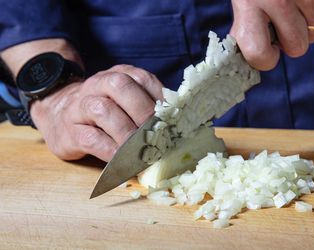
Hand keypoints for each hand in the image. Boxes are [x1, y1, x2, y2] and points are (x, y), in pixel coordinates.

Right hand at [30, 65, 163, 161]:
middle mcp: (98, 85)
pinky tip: (125, 162)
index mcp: (117, 75)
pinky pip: (92, 139)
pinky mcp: (70, 131)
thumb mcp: (124, 101)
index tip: (173, 119)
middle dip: (143, 111)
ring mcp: (80, 106)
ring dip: (128, 134)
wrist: (58, 113)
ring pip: (104, 111)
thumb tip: (177, 125)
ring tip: (143, 151)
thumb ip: (146, 106)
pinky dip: (112, 152)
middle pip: (121, 87)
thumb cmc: (103, 110)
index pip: (142, 78)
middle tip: (158, 135)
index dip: (159, 98)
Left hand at [230, 0, 313, 69]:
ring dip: (308, 23)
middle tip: (286, 26)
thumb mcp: (242, 0)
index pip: (259, 54)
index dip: (266, 58)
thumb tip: (254, 55)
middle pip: (297, 47)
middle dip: (293, 41)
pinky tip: (310, 1)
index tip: (268, 49)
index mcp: (248, 6)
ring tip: (296, 6)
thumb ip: (244, 27)